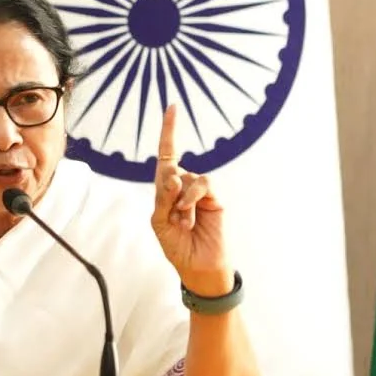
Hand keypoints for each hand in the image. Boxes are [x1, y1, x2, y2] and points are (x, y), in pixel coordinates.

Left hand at [151, 105, 233, 296]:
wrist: (199, 268)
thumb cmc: (176, 246)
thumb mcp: (160, 223)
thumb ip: (163, 198)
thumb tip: (174, 174)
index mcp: (164, 191)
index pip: (165, 156)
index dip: (168, 131)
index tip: (172, 107)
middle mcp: (182, 187)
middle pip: (172, 167)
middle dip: (169, 188)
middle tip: (174, 214)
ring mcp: (199, 192)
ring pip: (189, 177)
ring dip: (182, 200)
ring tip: (184, 222)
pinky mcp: (214, 199)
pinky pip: (203, 184)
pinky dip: (193, 198)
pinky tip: (190, 217)